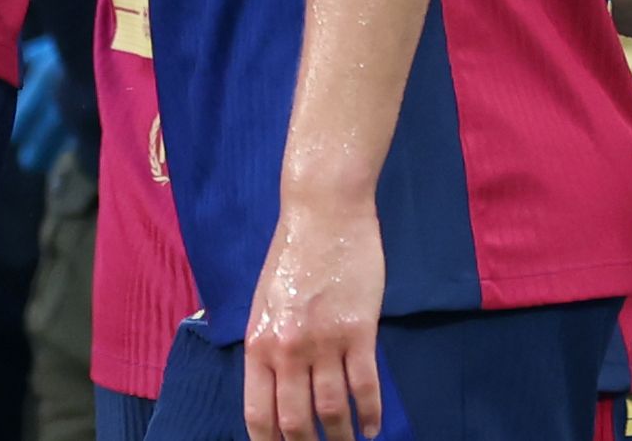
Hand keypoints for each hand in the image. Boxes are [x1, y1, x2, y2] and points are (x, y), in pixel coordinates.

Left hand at [244, 194, 383, 440]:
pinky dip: (371, 415)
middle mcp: (286, 349)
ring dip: (343, 438)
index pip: (258, 412)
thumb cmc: (291, 257)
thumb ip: (269, 345)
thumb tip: (274, 388)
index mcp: (258, 342)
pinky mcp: (359, 332)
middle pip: (295, 421)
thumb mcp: (264, 303)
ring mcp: (323, 342)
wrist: (322, 214)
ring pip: (332, 411)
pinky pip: (365, 387)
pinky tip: (373, 428)